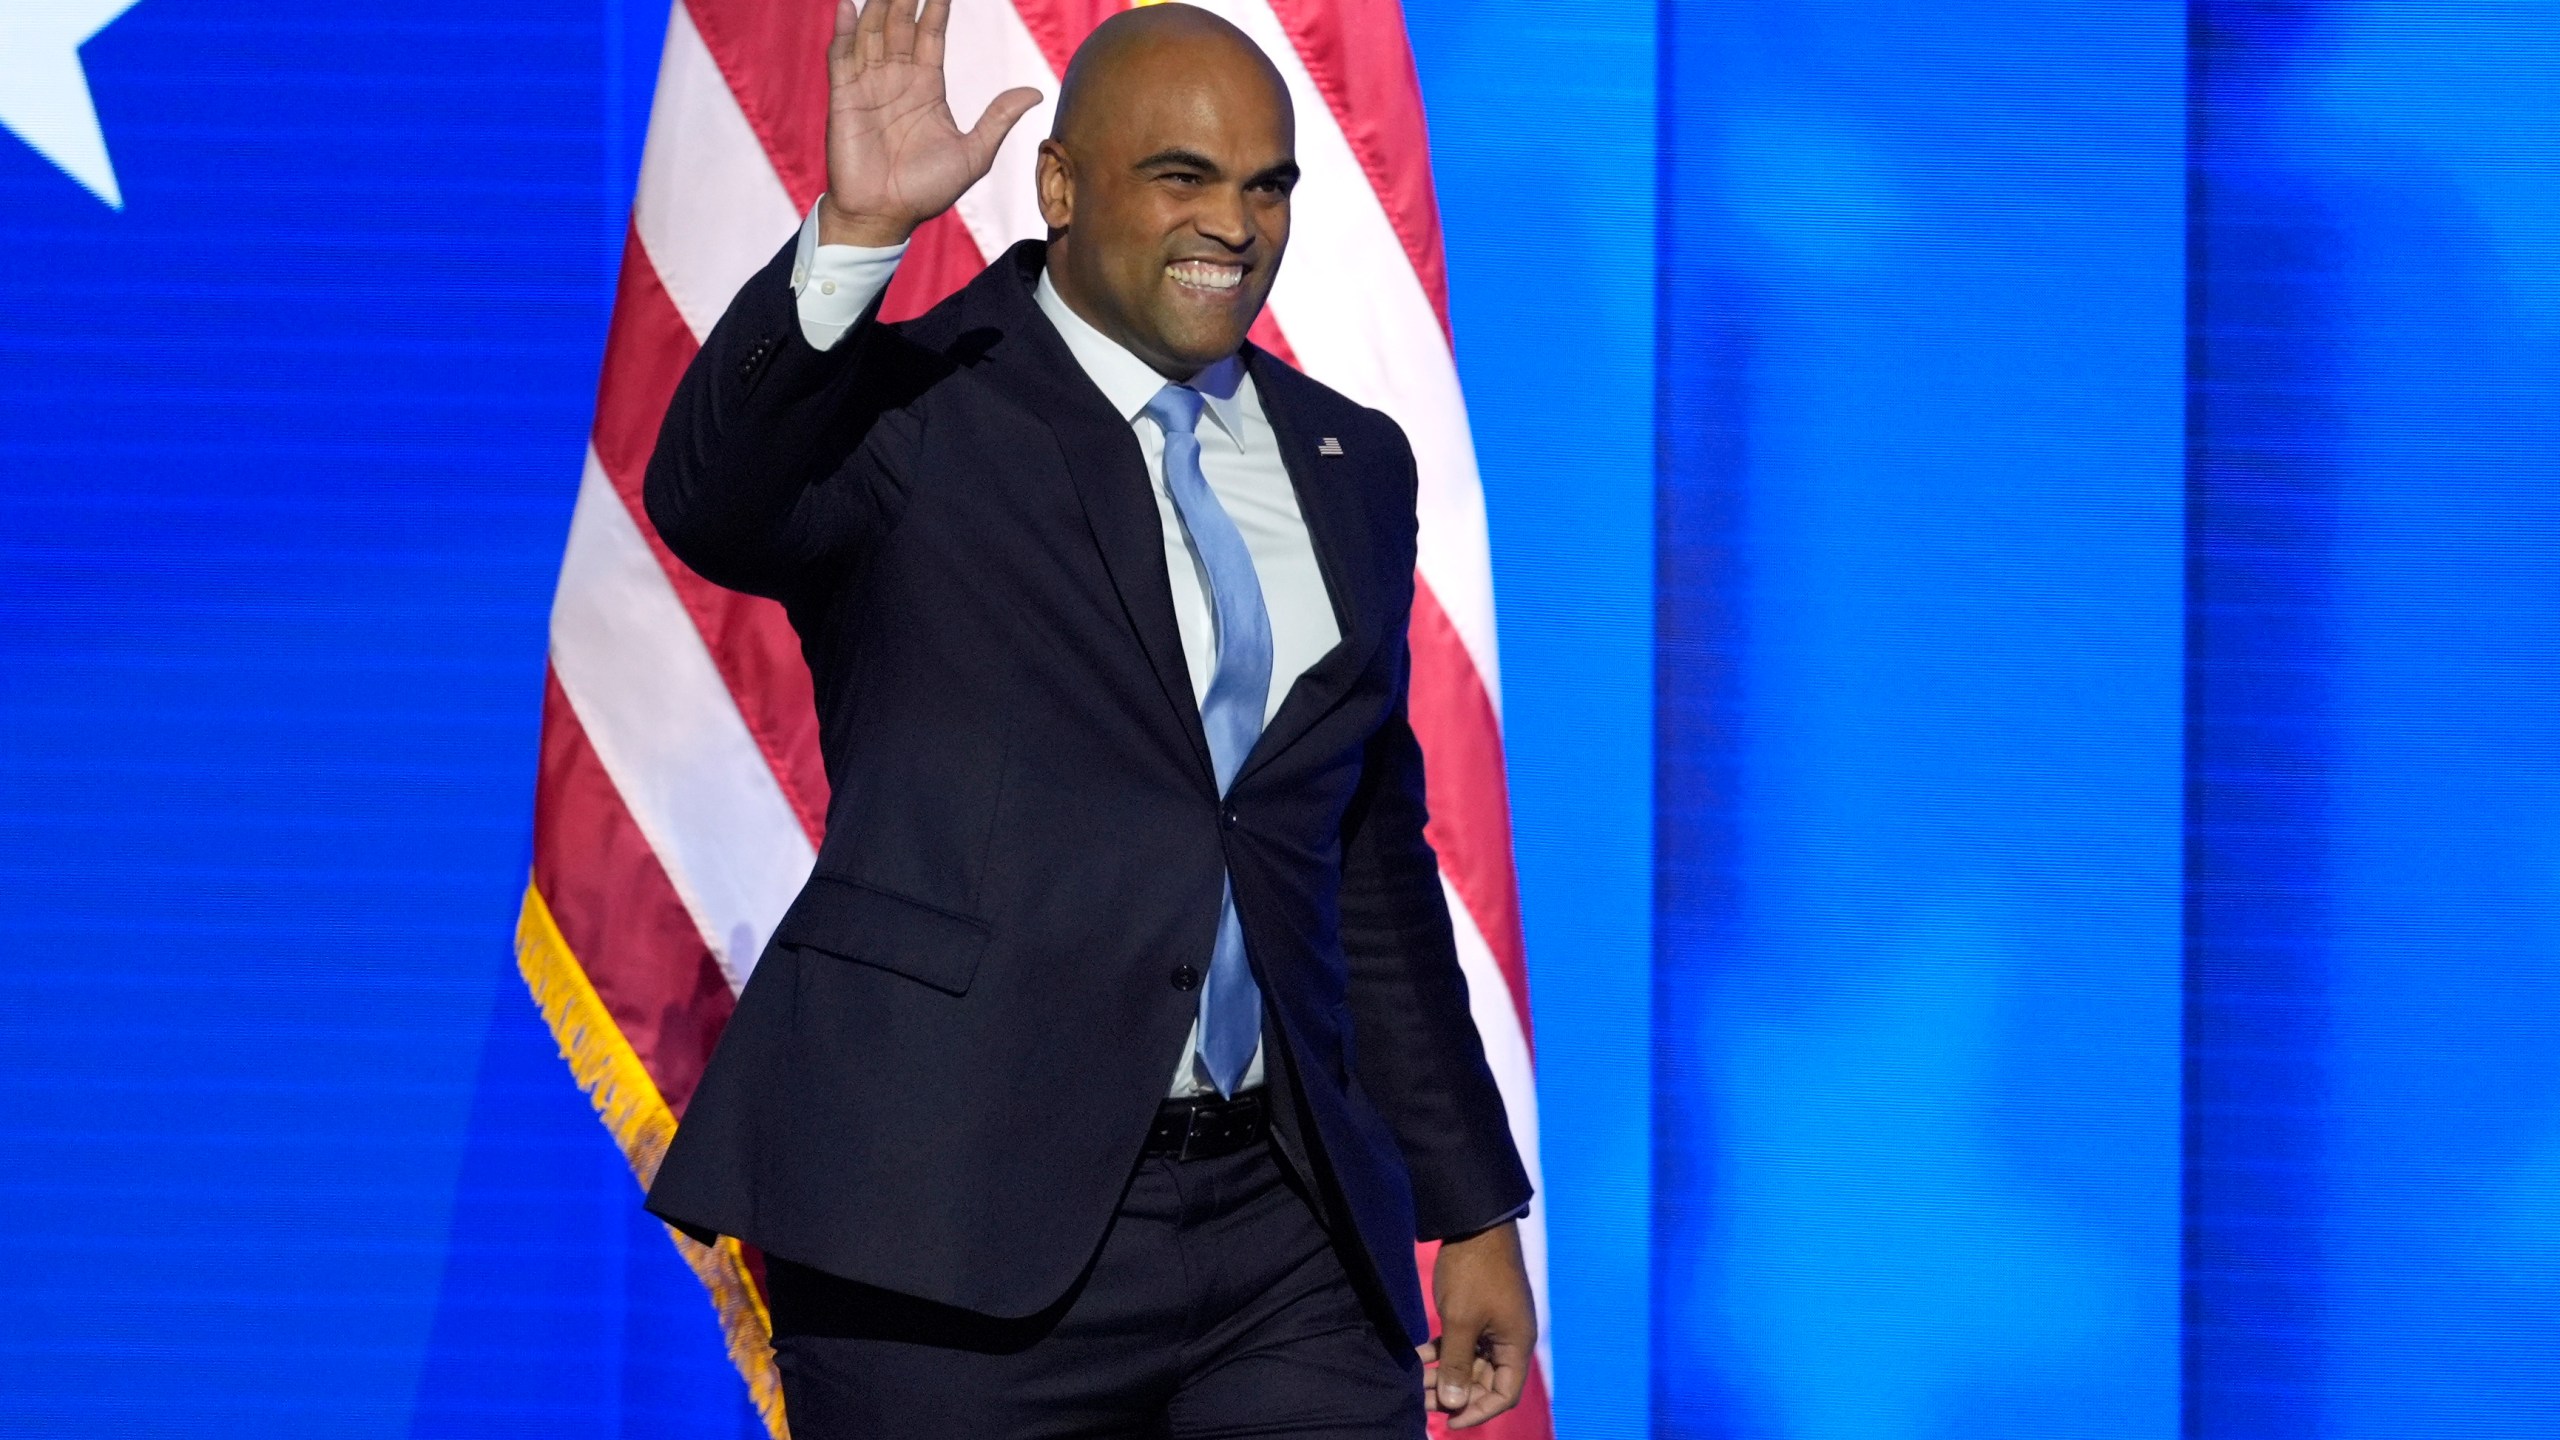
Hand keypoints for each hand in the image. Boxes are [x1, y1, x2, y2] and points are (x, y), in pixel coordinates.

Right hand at [819, 0, 1042, 246]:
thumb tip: (1035, 92)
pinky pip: (842, 56)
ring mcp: (868, 85)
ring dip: (878, 4)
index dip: (936, 6)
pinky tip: (848, 6)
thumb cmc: (927, 191)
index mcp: (927, 87)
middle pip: (900, 23)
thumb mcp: (973, 153)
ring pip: (873, 32)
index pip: (931, 34)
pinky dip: (844, 30)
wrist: (885, 217)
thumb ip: (999, 119)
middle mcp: (897, 79)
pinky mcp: (844, 98)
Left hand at [1419, 1220, 1535, 1428]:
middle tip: (1423, 1402)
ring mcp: (1493, 1325)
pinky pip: (1461, 1343)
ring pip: (1469, 1362)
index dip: (1478, 1411)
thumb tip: (1453, 1403)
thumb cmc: (1474, 1273)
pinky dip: (1441, 1352)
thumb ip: (1457, 1365)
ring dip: (1444, 1374)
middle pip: (1484, 1381)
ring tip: (1415, 1382)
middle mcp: (1509, 1339)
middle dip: (1455, 1393)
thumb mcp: (1462, 1322)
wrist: (1474, 1224)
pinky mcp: (1477, 1312)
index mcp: (1517, 1345)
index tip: (1449, 1421)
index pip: (1504, 1394)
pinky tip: (1416, 1357)